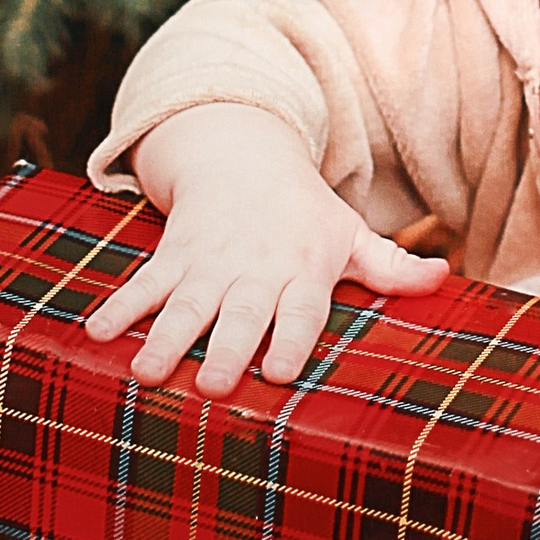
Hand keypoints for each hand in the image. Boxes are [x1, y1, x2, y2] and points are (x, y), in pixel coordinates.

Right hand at [99, 106, 447, 394]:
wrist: (243, 153)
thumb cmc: (303, 214)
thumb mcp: (348, 233)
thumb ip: (391, 268)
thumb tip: (444, 279)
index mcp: (302, 273)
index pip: (301, 311)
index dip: (292, 340)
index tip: (282, 372)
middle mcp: (254, 272)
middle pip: (241, 314)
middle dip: (226, 348)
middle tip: (213, 386)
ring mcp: (209, 264)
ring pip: (186, 305)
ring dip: (164, 337)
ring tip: (146, 372)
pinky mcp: (172, 256)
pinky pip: (144, 282)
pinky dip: (121, 306)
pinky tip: (96, 333)